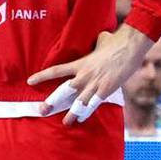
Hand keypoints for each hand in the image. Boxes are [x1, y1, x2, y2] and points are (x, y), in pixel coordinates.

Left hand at [26, 25, 151, 124]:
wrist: (130, 47)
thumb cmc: (116, 41)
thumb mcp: (100, 41)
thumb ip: (96, 43)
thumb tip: (102, 36)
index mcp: (79, 64)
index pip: (56, 71)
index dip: (42, 76)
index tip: (30, 81)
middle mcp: (84, 75)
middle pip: (63, 91)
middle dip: (52, 102)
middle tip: (42, 111)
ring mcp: (95, 83)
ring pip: (78, 102)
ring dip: (71, 113)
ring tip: (65, 122)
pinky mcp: (106, 89)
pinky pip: (94, 104)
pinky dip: (87, 112)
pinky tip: (82, 119)